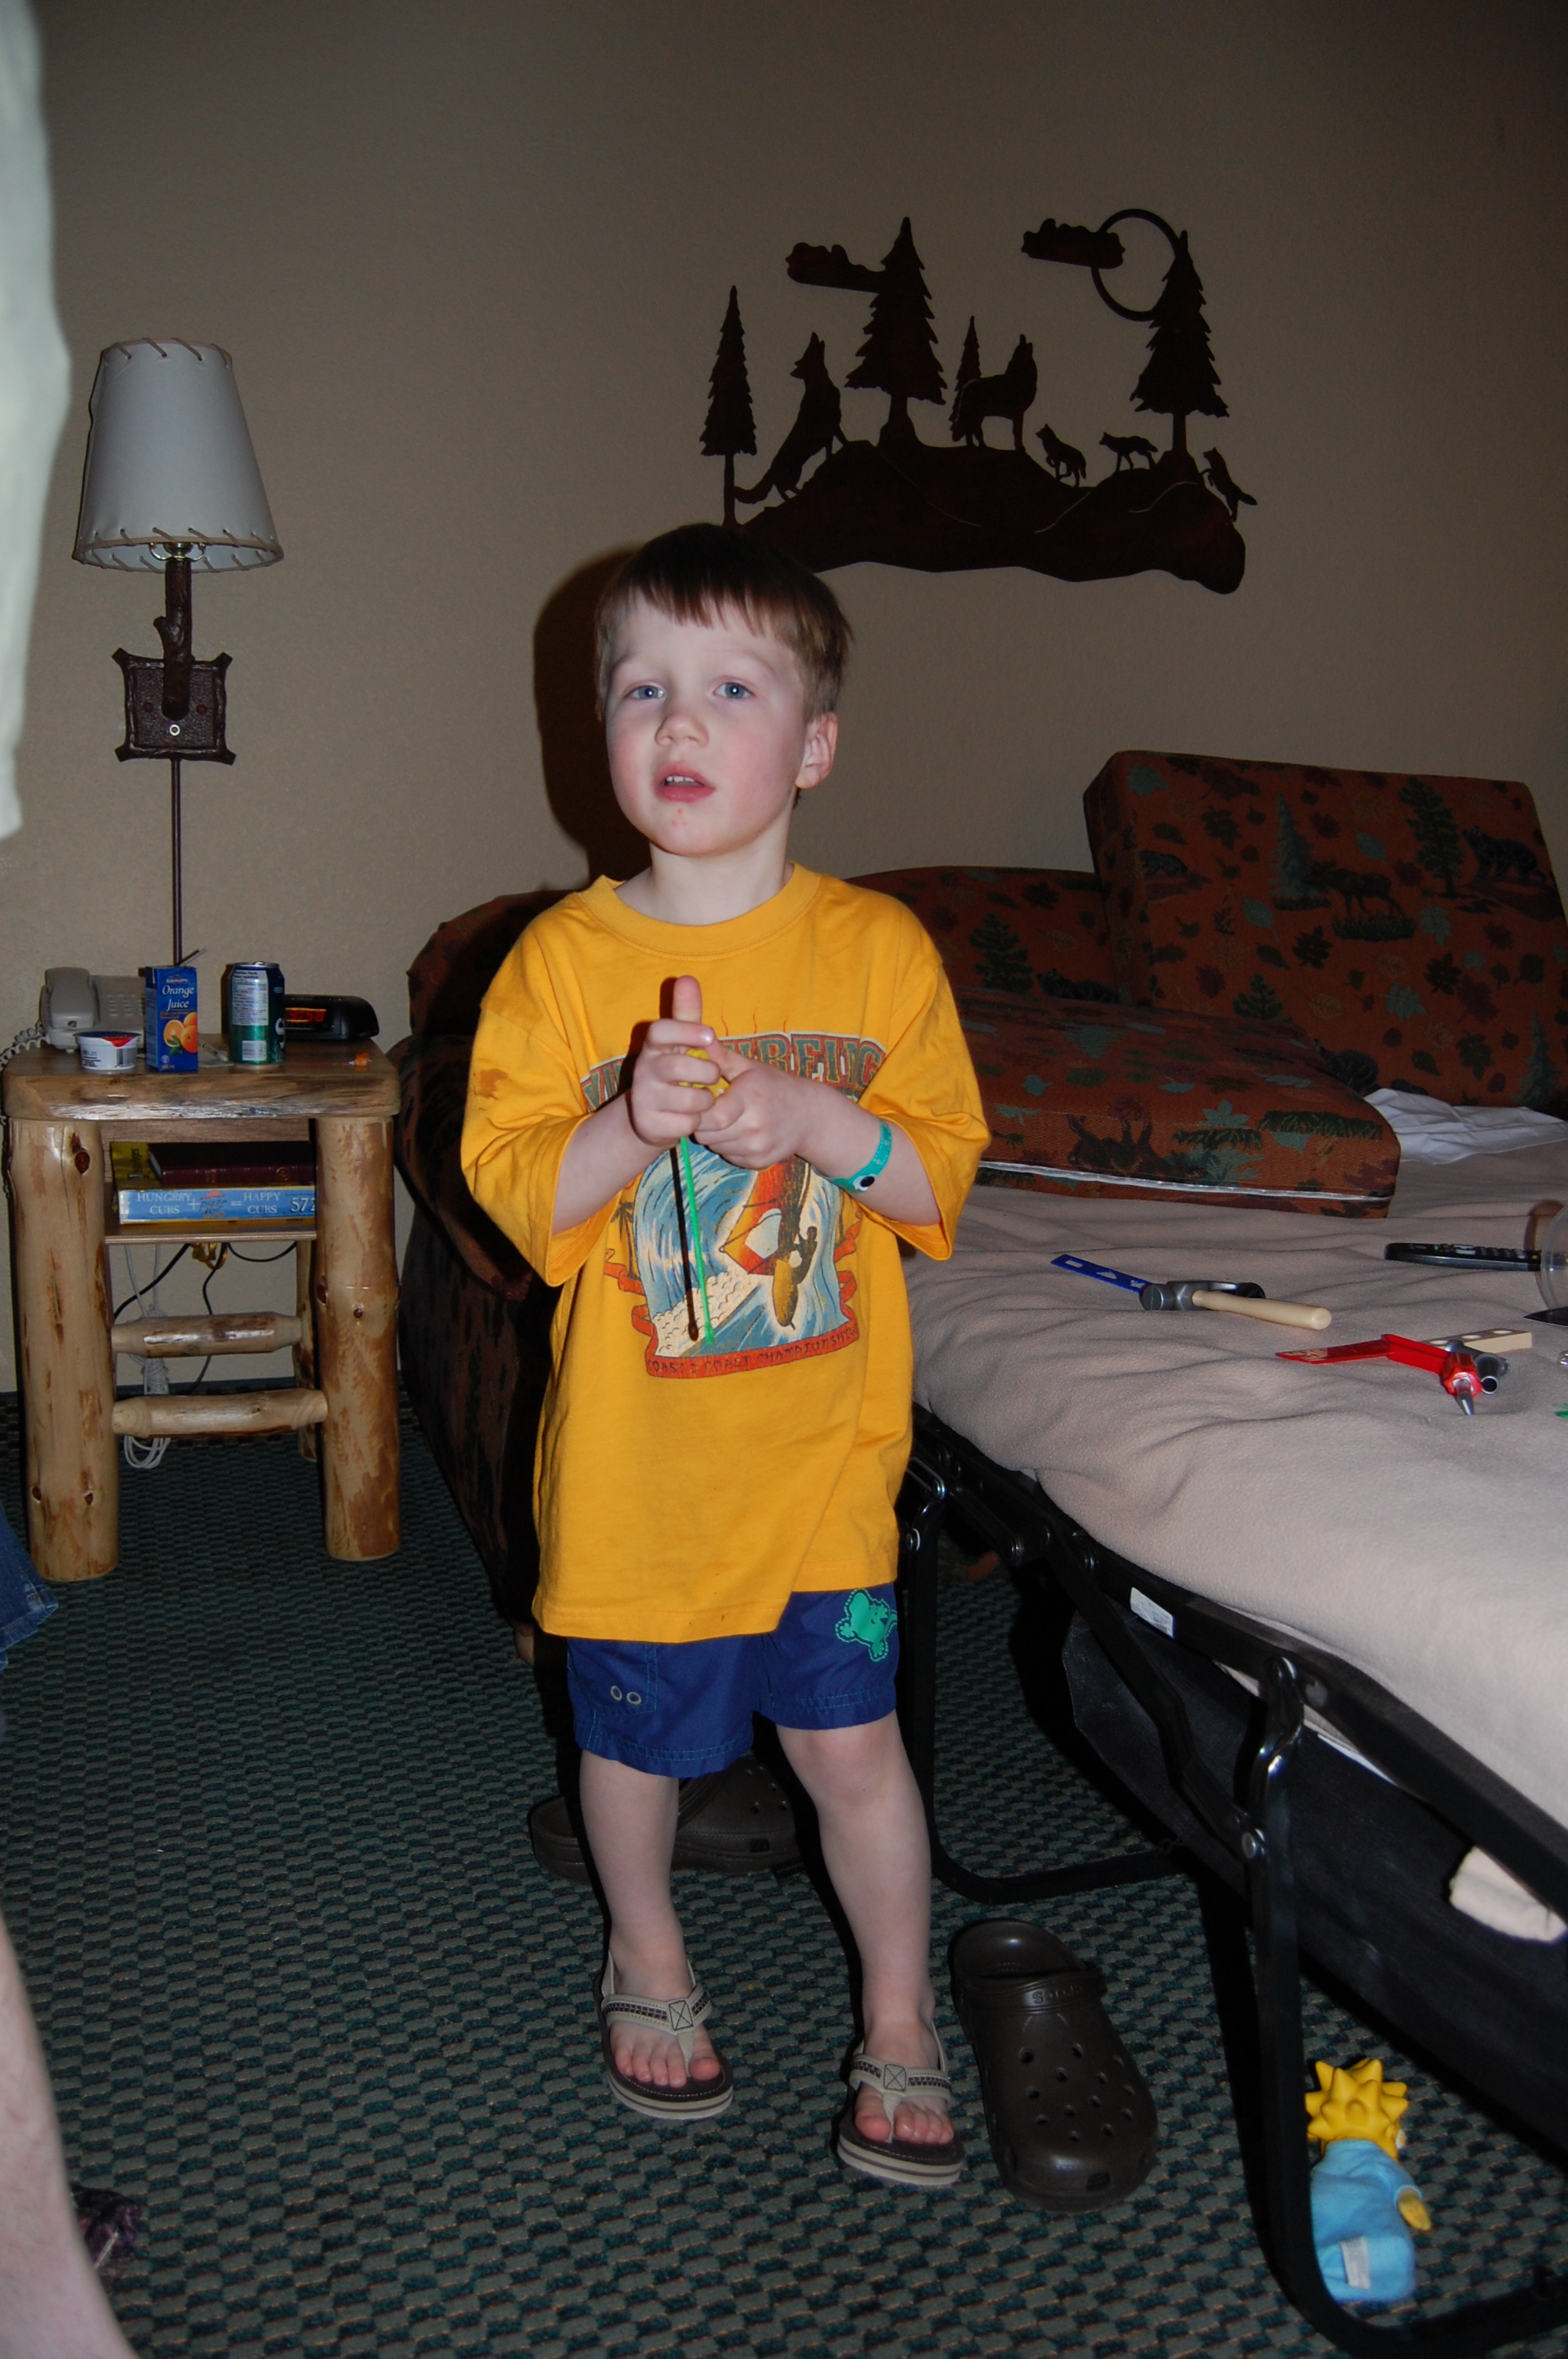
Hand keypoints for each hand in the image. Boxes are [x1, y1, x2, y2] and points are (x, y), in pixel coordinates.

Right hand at [627, 975, 720, 1150]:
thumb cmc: (674, 1073)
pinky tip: (690, 1117)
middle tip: (713, 1076)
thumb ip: (686, 1013)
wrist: (650, 1117)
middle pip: (677, 1067)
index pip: (660, 1031)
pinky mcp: (649, 1124)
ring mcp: (644, 1098)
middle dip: (706, 1073)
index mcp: (653, 1046)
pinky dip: (695, 1121)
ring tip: (702, 1099)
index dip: (686, 1031)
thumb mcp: (680, 1043)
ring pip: (689, 1100)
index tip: (709, 1036)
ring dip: (705, 1100)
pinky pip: (686, 1123)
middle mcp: (644, 1070)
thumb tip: (687, 977)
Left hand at [691, 1042, 818, 1168]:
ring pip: (716, 1147)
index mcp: (750, 1097)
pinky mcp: (759, 1162)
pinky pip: (729, 1156)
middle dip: (702, 1124)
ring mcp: (758, 1147)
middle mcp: (755, 1126)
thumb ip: (721, 1057)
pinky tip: (740, 1133)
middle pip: (708, 1135)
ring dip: (714, 1136)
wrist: (811, 1116)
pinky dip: (728, 1147)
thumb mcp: (751, 1067)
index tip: (698, 1103)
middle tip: (709, 1111)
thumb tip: (696, 1037)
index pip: (713, 1117)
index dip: (698, 1112)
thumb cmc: (776, 1086)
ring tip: (727, 1120)